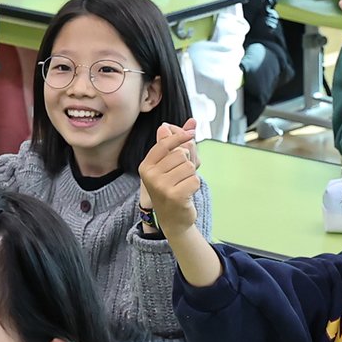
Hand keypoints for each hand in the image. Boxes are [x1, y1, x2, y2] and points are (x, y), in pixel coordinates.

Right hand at [138, 118, 200, 237]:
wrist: (173, 219)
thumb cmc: (173, 188)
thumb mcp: (172, 165)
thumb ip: (180, 143)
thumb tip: (191, 122)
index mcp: (146, 166)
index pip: (164, 143)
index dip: (180, 136)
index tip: (192, 132)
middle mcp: (149, 175)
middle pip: (180, 154)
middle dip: (187, 163)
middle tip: (182, 176)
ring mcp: (160, 186)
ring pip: (188, 166)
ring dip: (191, 175)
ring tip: (183, 185)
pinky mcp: (174, 195)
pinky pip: (194, 179)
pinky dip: (195, 186)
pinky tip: (187, 193)